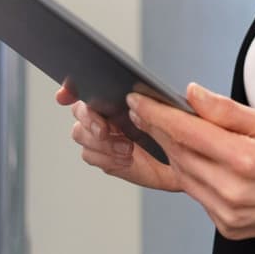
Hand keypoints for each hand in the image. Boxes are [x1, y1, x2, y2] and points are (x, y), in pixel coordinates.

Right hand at [56, 80, 180, 191]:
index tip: (65, 95)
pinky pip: (91, 155)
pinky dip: (106, 158)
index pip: (89, 86)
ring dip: (101, 143)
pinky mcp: (104, 157)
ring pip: (80, 134)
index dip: (71, 88)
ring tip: (127, 150)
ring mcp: (103, 137)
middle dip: (90, 120)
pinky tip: (125, 159)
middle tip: (107, 130)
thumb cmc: (183, 136)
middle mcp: (108, 113)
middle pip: (79, 111)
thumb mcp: (177, 116)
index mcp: (122, 97)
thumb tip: (135, 98)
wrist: (189, 167)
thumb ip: (158, 105)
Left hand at [126, 83, 254, 240]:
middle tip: (144, 111)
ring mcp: (228, 214)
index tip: (140, 101)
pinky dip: (190, 175)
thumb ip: (227, 111)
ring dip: (171, 152)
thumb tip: (193, 94)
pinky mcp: (227, 228)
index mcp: (245, 161)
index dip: (158, 114)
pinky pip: (197, 196)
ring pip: (183, 177)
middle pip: (179, 154)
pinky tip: (194, 159)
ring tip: (165, 131)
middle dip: (158, 130)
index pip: (187, 132)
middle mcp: (233, 192)